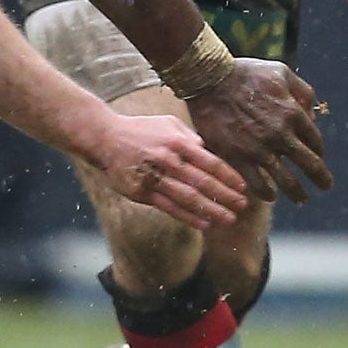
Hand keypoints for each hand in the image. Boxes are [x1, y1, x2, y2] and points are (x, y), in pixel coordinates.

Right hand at [87, 111, 249, 230]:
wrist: (104, 138)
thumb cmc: (140, 130)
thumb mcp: (168, 123)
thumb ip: (189, 137)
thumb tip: (208, 150)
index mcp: (178, 142)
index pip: (210, 162)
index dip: (229, 177)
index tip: (243, 188)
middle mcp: (168, 160)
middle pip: (203, 182)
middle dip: (226, 196)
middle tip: (243, 206)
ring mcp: (154, 178)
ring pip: (189, 198)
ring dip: (212, 210)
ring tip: (229, 219)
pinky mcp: (142, 193)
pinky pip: (170, 208)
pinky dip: (189, 217)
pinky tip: (204, 224)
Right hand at [184, 58, 332, 204]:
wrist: (210, 79)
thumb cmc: (246, 73)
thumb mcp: (282, 72)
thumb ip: (303, 91)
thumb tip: (313, 115)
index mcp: (293, 112)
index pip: (315, 141)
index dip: (319, 151)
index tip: (318, 157)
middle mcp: (281, 134)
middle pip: (310, 164)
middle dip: (321, 178)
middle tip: (326, 186)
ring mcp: (260, 148)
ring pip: (287, 181)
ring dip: (298, 193)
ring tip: (302, 199)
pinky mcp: (238, 157)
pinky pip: (257, 184)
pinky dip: (267, 193)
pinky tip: (271, 196)